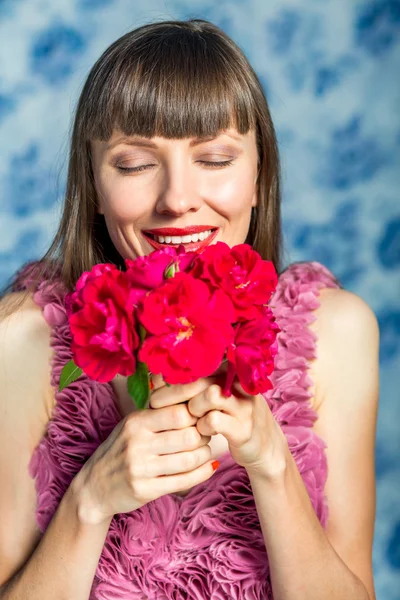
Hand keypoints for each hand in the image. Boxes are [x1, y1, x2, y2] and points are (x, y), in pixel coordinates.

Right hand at [74, 379, 218, 524]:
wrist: (94, 487)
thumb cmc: (121, 450)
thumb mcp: (132, 424)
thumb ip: (159, 413)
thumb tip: (195, 398)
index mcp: (136, 422)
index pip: (179, 413)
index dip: (197, 415)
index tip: (201, 418)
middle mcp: (137, 443)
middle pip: (189, 436)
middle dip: (204, 435)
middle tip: (206, 435)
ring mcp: (141, 469)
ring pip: (189, 459)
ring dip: (205, 455)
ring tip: (205, 451)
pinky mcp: (146, 490)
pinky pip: (184, 481)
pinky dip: (203, 473)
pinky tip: (209, 467)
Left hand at [151, 370, 287, 477]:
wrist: (264, 447)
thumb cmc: (229, 419)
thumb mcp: (214, 397)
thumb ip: (192, 385)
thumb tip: (154, 376)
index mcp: (230, 371)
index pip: (196, 364)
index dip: (171, 374)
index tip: (155, 386)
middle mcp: (239, 383)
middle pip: (199, 378)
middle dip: (172, 392)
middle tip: (156, 404)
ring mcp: (244, 405)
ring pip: (209, 394)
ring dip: (191, 408)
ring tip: (187, 419)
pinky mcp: (244, 428)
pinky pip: (213, 420)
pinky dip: (201, 427)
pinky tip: (201, 432)